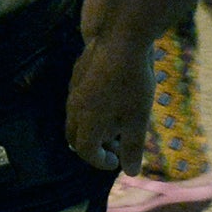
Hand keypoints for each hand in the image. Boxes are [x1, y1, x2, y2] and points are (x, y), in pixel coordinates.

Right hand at [66, 34, 155, 174]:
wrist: (120, 39)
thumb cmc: (132, 82)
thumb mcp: (138, 118)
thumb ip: (132, 147)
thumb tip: (131, 172)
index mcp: (87, 123)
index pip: (86, 152)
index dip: (100, 162)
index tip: (117, 162)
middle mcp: (74, 108)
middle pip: (74, 138)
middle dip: (92, 147)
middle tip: (115, 145)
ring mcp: (73, 90)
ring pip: (74, 119)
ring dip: (90, 128)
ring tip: (115, 123)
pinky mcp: (77, 74)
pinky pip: (77, 101)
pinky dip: (89, 111)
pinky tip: (109, 99)